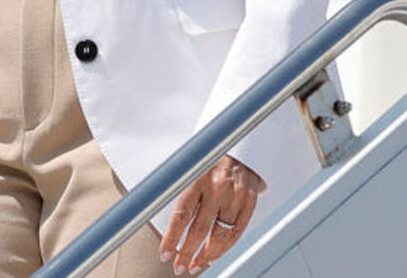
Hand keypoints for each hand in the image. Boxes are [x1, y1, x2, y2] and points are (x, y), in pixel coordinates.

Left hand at [159, 155, 265, 273]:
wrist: (239, 141)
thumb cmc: (211, 157)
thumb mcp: (192, 168)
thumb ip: (182, 192)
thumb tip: (157, 212)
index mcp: (198, 178)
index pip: (181, 216)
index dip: (172, 239)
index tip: (165, 254)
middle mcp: (217, 186)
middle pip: (199, 229)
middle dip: (187, 252)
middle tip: (179, 265)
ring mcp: (235, 194)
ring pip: (220, 234)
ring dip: (207, 255)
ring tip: (196, 265)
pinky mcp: (249, 198)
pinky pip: (237, 230)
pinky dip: (226, 246)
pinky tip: (215, 255)